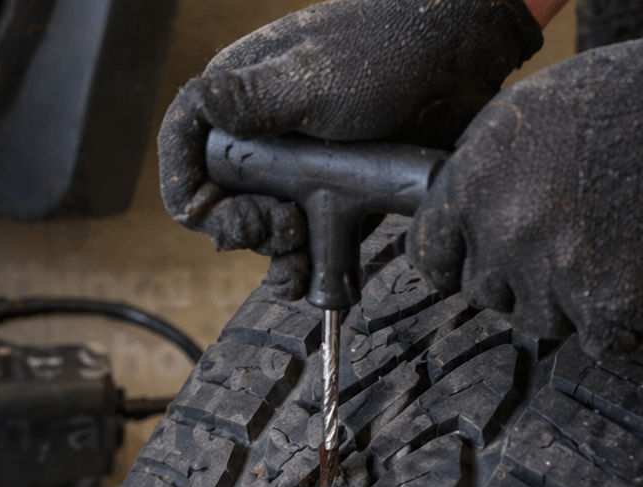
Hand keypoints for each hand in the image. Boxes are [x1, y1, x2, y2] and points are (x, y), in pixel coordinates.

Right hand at [159, 0, 544, 299]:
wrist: (459, 61)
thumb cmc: (386, 54)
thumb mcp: (313, 80)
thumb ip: (251, 101)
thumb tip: (196, 99)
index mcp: (240, 95)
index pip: (186, 143)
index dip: (184, 184)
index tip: (201, 216)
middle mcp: (263, 129)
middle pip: (223, 197)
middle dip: (242, 226)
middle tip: (279, 230)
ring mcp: (302, 163)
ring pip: (267, 224)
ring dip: (276, 254)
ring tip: (299, 263)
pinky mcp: (338, 188)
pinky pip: (310, 236)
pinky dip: (308, 263)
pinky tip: (315, 277)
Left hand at [408, 1, 642, 357]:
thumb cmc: (636, 101)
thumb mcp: (529, 117)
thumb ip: (486, 178)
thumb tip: (466, 222)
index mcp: (473, 181)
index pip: (431, 256)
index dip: (462, 260)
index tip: (482, 261)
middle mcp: (503, 231)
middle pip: (488, 295)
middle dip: (523, 278)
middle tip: (574, 244)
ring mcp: (553, 274)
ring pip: (542, 322)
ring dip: (575, 301)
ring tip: (619, 249)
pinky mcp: (607, 309)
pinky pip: (600, 340)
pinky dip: (626, 320)